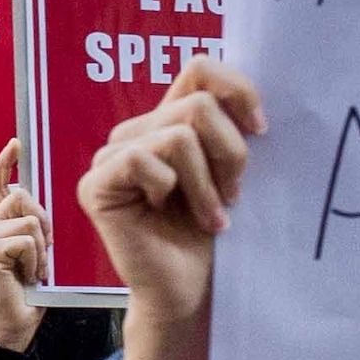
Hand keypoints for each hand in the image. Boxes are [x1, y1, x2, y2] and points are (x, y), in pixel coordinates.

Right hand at [0, 151, 44, 353]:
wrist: (18, 318)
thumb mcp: (38, 250)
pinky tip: (26, 277)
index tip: (15, 144)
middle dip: (43, 223)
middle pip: (22, 197)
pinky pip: (27, 241)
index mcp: (1, 224)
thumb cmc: (32, 288)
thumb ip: (34, 226)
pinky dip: (35, 261)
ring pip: (29, 221)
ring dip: (42, 250)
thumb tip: (37, 205)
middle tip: (44, 253)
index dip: (5, 163)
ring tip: (34, 270)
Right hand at [84, 57, 262, 359]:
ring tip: (214, 215)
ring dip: (207, 182)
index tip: (262, 131)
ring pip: (178, 133)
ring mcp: (111, 156)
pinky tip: (177, 217)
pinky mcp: (96, 184)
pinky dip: (174, 189)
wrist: (193, 291)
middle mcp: (136, 130)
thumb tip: (251, 95)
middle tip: (234, 195)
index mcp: (168, 119)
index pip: (199, 68)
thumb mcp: (233, 170)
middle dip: (230, 153)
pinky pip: (145, 159)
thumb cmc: (217, 235)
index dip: (237, 90)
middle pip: (197, 104)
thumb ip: (231, 126)